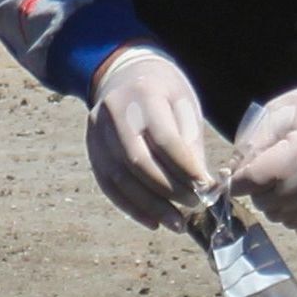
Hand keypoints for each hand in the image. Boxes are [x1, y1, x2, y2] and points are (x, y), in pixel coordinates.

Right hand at [85, 46, 211, 231]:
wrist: (125, 72)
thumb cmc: (163, 90)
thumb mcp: (183, 103)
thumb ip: (190, 142)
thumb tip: (201, 185)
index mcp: (144, 94)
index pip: (164, 139)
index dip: (185, 167)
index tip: (206, 187)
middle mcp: (115, 112)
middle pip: (139, 162)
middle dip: (169, 190)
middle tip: (193, 206)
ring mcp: (97, 130)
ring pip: (120, 178)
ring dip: (150, 206)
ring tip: (176, 223)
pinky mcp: (91, 147)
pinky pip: (108, 184)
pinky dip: (130, 207)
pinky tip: (152, 220)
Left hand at [229, 62, 296, 231]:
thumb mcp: (279, 111)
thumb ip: (252, 143)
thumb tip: (231, 173)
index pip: (254, 180)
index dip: (237, 180)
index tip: (234, 175)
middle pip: (265, 201)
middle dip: (254, 189)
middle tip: (260, 171)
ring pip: (280, 216)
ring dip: (270, 202)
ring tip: (277, 180)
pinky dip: (287, 211)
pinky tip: (290, 192)